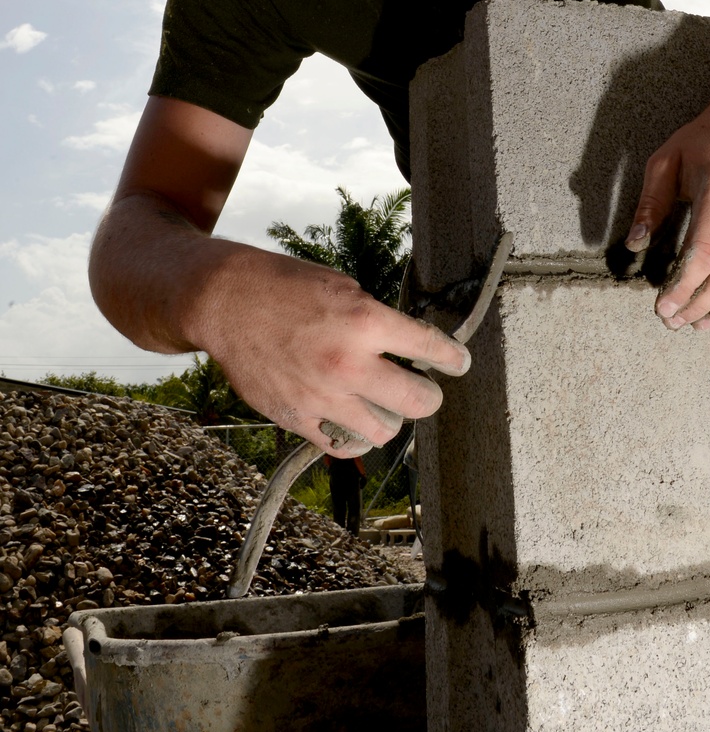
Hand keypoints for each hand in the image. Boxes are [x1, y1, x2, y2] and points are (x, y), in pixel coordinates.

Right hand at [197, 245, 470, 457]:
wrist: (227, 303)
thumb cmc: (287, 287)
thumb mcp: (343, 288)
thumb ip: (376, 320)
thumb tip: (408, 346)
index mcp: (365, 321)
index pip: (430, 347)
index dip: (453, 358)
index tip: (460, 363)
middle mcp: (349, 363)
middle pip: (418, 402)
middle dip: (428, 396)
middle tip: (423, 389)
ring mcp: (323, 396)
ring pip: (384, 431)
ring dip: (390, 418)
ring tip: (383, 403)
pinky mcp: (297, 417)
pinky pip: (341, 444)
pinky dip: (353, 435)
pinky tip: (353, 419)